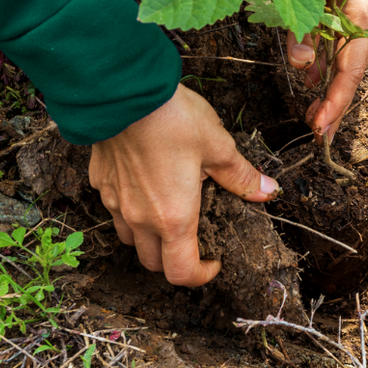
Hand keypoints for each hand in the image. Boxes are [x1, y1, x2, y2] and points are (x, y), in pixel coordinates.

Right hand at [88, 84, 278, 286]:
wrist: (123, 91)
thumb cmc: (172, 119)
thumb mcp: (217, 145)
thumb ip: (241, 175)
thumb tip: (268, 191)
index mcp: (173, 218)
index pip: (181, 273)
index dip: (200, 276)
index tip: (214, 261)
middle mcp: (140, 218)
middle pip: (153, 262)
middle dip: (175, 259)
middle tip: (195, 238)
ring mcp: (115, 201)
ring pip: (130, 238)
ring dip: (149, 237)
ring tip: (169, 210)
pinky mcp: (100, 181)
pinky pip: (115, 208)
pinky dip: (130, 208)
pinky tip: (145, 182)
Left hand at [287, 0, 367, 141]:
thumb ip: (300, 20)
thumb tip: (302, 65)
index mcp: (364, 9)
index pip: (350, 68)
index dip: (335, 101)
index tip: (320, 127)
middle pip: (354, 71)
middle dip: (336, 104)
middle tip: (317, 134)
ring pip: (351, 59)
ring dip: (332, 86)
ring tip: (314, 114)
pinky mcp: (364, 9)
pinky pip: (348, 43)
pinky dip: (333, 63)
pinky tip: (315, 80)